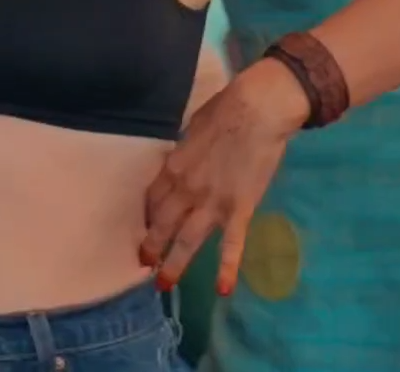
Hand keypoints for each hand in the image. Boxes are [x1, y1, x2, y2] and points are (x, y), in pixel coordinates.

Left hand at [141, 58, 306, 294]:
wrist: (256, 110)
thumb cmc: (225, 111)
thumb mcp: (192, 131)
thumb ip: (186, 153)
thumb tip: (183, 160)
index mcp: (172, 167)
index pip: (153, 199)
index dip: (148, 216)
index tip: (145, 227)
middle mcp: (185, 189)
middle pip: (162, 223)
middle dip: (151, 245)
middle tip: (143, 264)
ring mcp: (211, 202)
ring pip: (187, 240)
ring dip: (174, 264)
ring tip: (163, 285)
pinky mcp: (239, 209)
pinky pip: (231, 244)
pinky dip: (227, 268)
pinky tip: (222, 289)